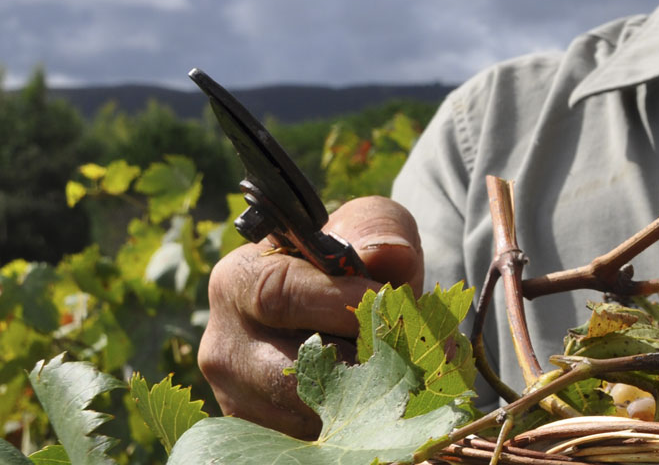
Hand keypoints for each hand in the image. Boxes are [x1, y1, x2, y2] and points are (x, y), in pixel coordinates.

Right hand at [199, 195, 422, 437]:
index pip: (280, 295)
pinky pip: (314, 440)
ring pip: (307, 414)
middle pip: (291, 370)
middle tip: (427, 356)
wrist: (344, 307)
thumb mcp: (367, 226)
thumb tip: (386, 255)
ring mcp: (238, 397)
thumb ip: (377, 229)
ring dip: (373, 401)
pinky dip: (364, 425)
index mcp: (237, 281)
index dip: (343, 303)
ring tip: (421, 378)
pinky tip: (399, 404)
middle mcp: (224, 345)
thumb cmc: (351, 260)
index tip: (394, 304)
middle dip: (367, 364)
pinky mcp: (263, 432)